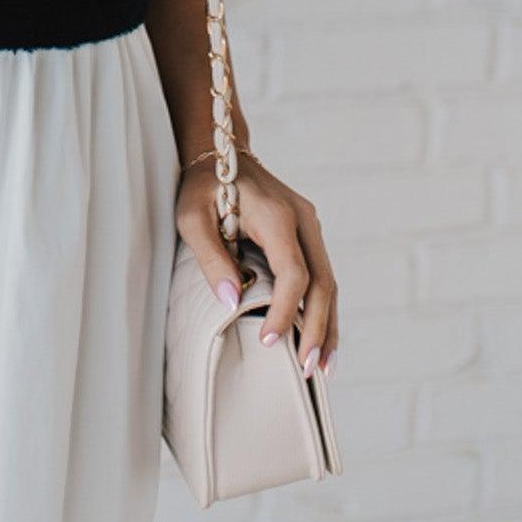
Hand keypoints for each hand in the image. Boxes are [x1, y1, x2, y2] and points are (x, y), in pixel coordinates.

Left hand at [175, 153, 338, 378]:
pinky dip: (323, 310)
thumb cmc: (202, 186)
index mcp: (278, 216)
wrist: (221, 151)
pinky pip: (322, 276)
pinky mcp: (307, 235)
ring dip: (328, 325)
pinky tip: (320, 339)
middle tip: (310, 370)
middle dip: (318, 329)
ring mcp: (310, 227)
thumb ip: (209, 257)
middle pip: (324, 283)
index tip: (271, 341)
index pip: (294, 273)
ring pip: (330, 283)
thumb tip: (231, 303)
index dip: (286, 310)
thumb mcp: (191, 216)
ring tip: (322, 368)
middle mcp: (303, 221)